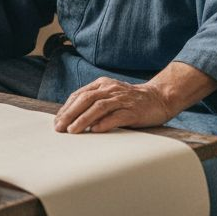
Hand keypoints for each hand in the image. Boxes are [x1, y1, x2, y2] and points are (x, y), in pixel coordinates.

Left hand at [54, 76, 176, 133]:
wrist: (159, 98)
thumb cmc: (130, 101)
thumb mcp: (110, 97)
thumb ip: (93, 104)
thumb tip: (71, 119)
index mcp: (103, 84)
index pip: (79, 95)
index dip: (66, 108)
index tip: (57, 122)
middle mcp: (111, 89)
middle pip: (86, 99)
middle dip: (70, 114)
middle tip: (59, 128)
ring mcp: (123, 99)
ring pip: (99, 107)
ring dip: (83, 119)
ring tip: (73, 131)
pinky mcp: (133, 111)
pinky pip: (117, 116)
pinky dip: (105, 123)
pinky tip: (95, 130)